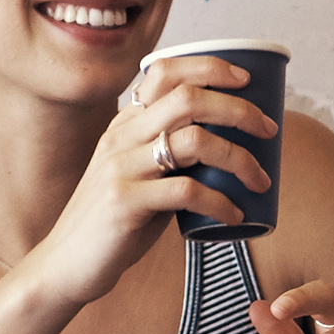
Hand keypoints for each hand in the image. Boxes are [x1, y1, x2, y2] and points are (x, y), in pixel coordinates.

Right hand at [94, 50, 276, 236]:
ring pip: (195, 141)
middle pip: (189, 99)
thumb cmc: (113, 224)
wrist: (65, 265)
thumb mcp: (138, 177)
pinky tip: (234, 215)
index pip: (165, 72)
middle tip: (268, 130)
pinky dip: (220, 202)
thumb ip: (171, 158)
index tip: (247, 81)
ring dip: (239, 158)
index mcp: (124, 124)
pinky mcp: (124, 202)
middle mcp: (120, 137)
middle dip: (239, 109)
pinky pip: (187, 191)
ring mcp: (120, 168)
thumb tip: (230, 150)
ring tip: (260, 179)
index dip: (210, 68)